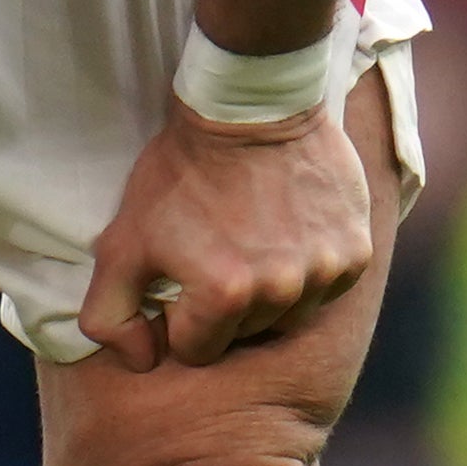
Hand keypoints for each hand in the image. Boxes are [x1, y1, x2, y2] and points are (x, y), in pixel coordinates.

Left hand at [75, 98, 372, 370]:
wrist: (250, 105)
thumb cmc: (182, 172)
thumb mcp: (122, 240)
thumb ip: (110, 313)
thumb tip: (141, 360)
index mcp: (224, 295)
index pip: (197, 349)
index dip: (180, 317)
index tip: (180, 275)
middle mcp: (282, 292)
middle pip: (245, 333)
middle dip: (223, 304)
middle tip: (215, 250)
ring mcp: (324, 271)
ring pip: (289, 314)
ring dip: (269, 290)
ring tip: (252, 239)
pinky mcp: (356, 249)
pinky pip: (327, 286)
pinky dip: (307, 269)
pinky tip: (287, 230)